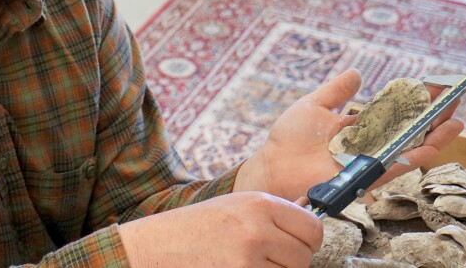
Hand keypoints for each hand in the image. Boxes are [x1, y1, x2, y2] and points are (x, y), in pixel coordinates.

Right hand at [118, 192, 322, 267]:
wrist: (152, 250)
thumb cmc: (192, 229)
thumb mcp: (232, 207)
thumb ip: (271, 213)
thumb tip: (310, 218)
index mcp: (258, 204)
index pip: (313, 228)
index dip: (308, 239)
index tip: (298, 244)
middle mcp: (256, 230)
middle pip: (304, 257)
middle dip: (290, 261)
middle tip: (266, 258)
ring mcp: (247, 262)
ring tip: (247, 264)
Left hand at [233, 69, 464, 200]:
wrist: (272, 166)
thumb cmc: (287, 140)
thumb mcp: (314, 105)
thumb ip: (337, 91)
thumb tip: (357, 73)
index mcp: (358, 127)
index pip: (394, 111)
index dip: (415, 99)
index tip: (436, 85)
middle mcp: (368, 144)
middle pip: (409, 129)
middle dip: (433, 116)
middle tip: (456, 99)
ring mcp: (369, 160)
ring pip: (410, 148)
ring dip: (435, 135)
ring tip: (457, 121)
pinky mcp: (366, 175)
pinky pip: (397, 166)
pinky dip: (417, 155)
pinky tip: (435, 144)